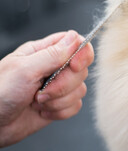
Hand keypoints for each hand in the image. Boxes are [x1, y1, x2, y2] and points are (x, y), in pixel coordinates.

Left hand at [0, 31, 93, 146]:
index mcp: (43, 52)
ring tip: (37, 102)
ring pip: (80, 90)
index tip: (73, 66)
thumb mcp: (24, 70)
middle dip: (64, 85)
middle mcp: (53, 67)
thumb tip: (74, 38)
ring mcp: (57, 87)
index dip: (81, 54)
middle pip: (81, 70)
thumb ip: (52, 55)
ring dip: (59, 100)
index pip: (76, 43)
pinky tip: (42, 112)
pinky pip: (75, 106)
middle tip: (42, 90)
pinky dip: (60, 112)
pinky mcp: (59, 104)